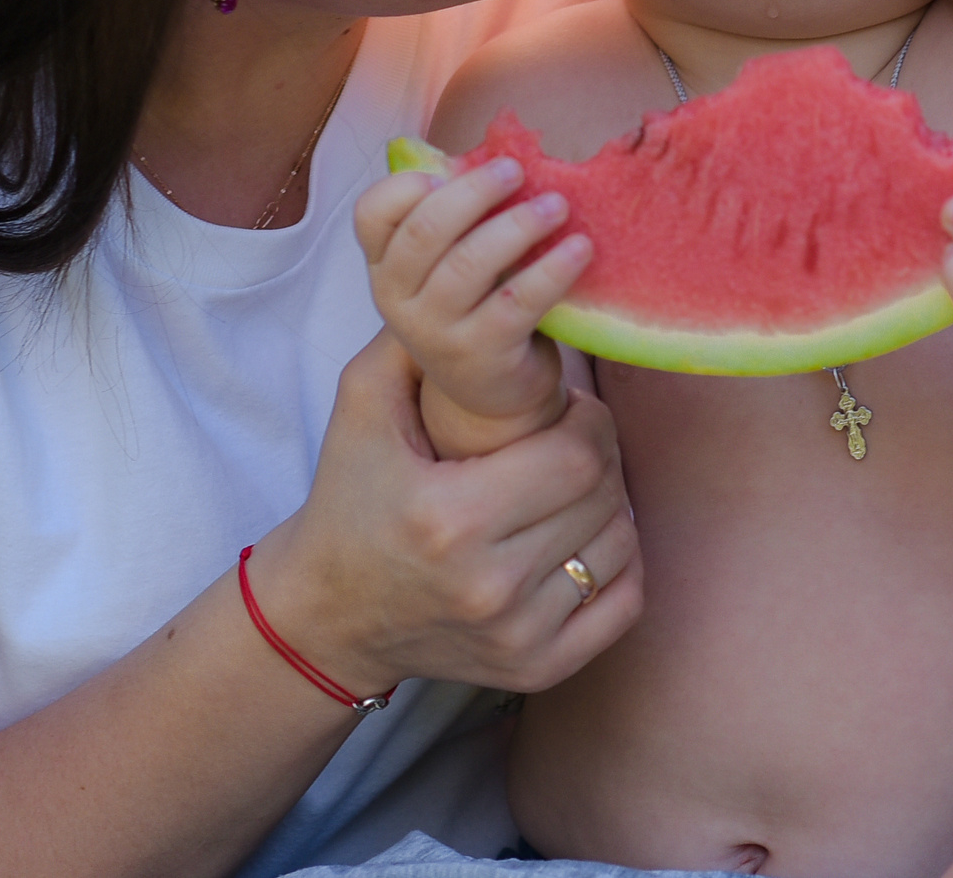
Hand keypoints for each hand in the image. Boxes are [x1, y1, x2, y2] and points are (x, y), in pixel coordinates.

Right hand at [251, 333, 642, 699]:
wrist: (329, 617)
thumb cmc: (351, 500)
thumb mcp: (361, 408)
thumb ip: (412, 339)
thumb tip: (474, 282)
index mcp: (450, 518)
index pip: (578, 452)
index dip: (586, 417)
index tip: (564, 407)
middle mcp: (489, 585)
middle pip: (603, 493)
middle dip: (598, 452)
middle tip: (571, 437)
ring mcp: (517, 635)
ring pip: (620, 542)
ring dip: (608, 503)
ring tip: (571, 484)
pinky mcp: (537, 669)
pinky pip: (623, 602)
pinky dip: (616, 562)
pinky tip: (579, 536)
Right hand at [356, 155, 588, 455]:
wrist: (493, 392)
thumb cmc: (474, 306)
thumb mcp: (449, 264)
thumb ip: (456, 218)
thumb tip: (496, 154)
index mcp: (386, 266)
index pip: (371, 214)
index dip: (406, 186)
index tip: (451, 169)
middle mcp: (399, 300)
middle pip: (424, 231)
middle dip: (475, 192)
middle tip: (517, 171)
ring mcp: (436, 332)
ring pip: (470, 264)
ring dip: (518, 225)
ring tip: (558, 205)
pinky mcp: (482, 355)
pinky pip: (517, 302)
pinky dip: (552, 269)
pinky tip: (581, 248)